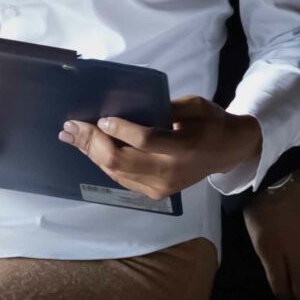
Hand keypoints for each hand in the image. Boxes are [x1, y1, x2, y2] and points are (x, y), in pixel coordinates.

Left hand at [60, 96, 261, 202]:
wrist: (228, 151)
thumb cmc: (211, 122)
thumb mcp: (194, 105)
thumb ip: (162, 108)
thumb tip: (123, 108)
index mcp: (186, 145)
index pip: (146, 140)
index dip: (120, 130)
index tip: (102, 118)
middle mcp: (171, 170)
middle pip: (121, 160)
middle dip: (92, 142)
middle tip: (71, 127)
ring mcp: (162, 186)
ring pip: (115, 172)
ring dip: (91, 153)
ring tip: (72, 137)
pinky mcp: (155, 193)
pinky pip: (121, 178)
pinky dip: (103, 163)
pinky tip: (91, 149)